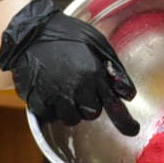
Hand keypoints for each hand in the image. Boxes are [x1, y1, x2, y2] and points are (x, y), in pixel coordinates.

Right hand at [0, 0, 139, 135]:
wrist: (30, 32)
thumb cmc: (67, 35)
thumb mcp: (98, 44)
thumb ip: (115, 70)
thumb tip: (128, 94)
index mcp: (93, 74)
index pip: (114, 106)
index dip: (125, 123)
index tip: (133, 130)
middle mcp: (76, 88)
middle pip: (91, 114)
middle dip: (88, 104)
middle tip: (79, 87)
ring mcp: (55, 96)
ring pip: (71, 119)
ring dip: (70, 108)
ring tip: (63, 88)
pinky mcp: (37, 101)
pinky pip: (51, 117)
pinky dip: (52, 108)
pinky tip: (50, 90)